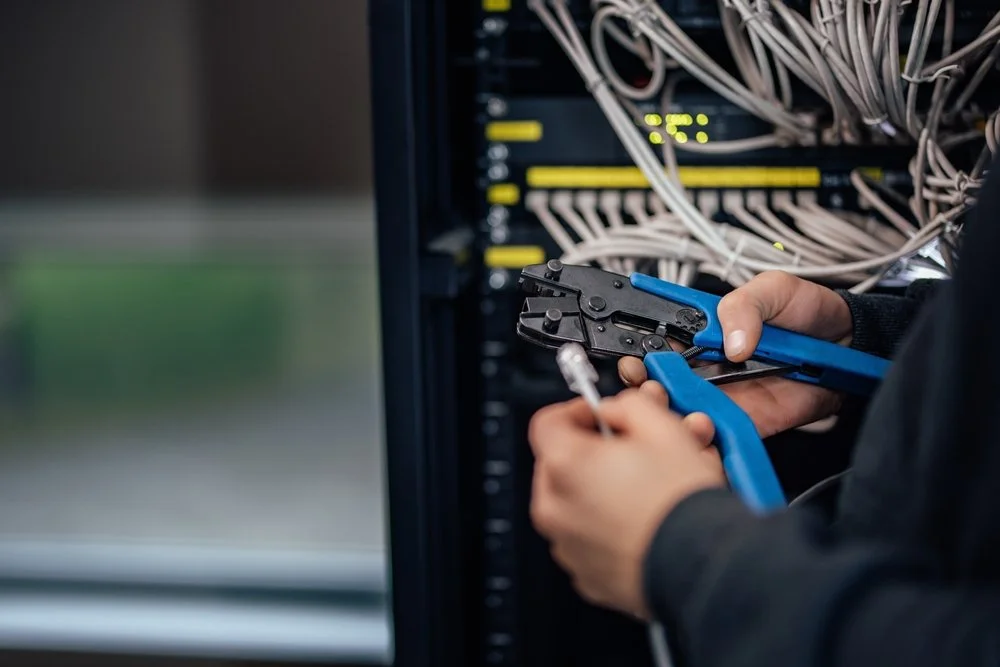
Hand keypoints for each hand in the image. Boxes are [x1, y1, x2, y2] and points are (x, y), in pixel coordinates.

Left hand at [528, 384, 724, 618]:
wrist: (704, 566)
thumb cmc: (682, 502)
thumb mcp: (663, 428)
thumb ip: (628, 406)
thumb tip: (614, 411)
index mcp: (565, 464)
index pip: (547, 423)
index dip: (576, 412)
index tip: (599, 416)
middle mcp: (555, 507)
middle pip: (559, 465)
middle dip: (590, 454)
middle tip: (628, 453)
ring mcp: (567, 545)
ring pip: (573, 503)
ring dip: (599, 491)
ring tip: (642, 491)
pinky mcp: (585, 574)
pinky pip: (588, 539)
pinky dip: (606, 528)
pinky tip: (642, 523)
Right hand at [618, 271, 853, 437]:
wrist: (853, 344)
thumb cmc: (810, 312)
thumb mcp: (774, 289)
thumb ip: (745, 306)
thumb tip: (730, 343)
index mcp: (704, 328)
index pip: (659, 339)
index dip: (639, 349)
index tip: (633, 354)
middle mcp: (709, 364)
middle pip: (661, 380)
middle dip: (646, 385)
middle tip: (648, 382)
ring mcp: (727, 394)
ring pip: (684, 411)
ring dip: (674, 412)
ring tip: (676, 404)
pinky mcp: (749, 420)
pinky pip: (722, 433)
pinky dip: (709, 435)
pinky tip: (703, 426)